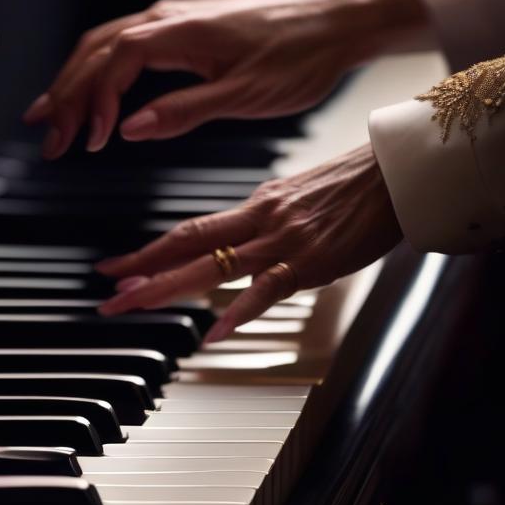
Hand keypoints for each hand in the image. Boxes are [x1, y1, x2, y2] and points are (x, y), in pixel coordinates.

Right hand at [24, 0, 428, 158]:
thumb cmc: (299, 55)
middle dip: (64, 95)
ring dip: (73, 81)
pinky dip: (97, 70)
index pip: (112, 65)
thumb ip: (184, 111)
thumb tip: (130, 128)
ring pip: (102, 45)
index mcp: (177, 32)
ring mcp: (171, 19)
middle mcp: (166, 18)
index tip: (88, 142)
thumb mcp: (245, 95)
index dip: (91, 104)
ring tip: (47, 117)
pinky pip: (122, 45)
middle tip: (47, 139)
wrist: (335, 21)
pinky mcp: (181, 28)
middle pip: (94, 52)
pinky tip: (89, 92)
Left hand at [95, 144, 401, 341]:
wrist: (396, 172)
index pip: (189, 230)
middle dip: (142, 271)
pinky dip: (239, 311)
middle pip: (187, 246)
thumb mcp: (299, 198)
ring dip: (168, 286)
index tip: (114, 268)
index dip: (147, 251)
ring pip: (214, 266)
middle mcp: (261, 220)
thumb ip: (266, 222)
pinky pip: (268, 289)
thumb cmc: (355, 186)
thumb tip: (242, 241)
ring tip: (134, 304)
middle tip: (108, 294)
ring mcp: (283, 241)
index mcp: (256, 206)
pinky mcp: (311, 261)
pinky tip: (214, 332)